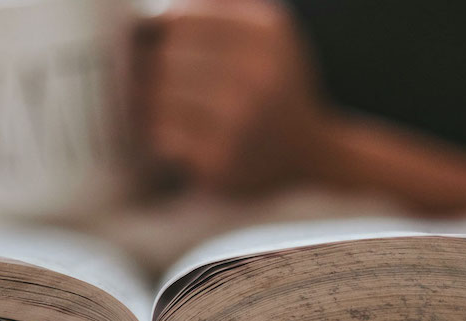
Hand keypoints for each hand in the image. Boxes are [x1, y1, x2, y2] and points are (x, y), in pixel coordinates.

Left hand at [136, 0, 327, 192]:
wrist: (306, 152)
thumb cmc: (274, 84)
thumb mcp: (268, 33)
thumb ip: (221, 9)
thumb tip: (162, 13)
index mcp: (266, 36)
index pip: (182, 21)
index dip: (167, 34)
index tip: (173, 48)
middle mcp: (256, 76)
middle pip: (168, 57)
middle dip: (161, 68)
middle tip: (174, 82)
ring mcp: (237, 121)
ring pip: (160, 95)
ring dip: (158, 101)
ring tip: (179, 107)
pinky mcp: (218, 160)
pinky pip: (163, 133)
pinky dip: (164, 133)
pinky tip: (185, 133)